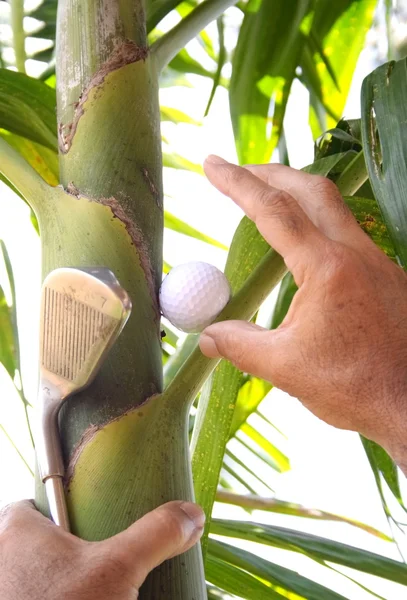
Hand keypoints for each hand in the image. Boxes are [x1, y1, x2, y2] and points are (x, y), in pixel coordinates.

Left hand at [0, 499, 203, 598]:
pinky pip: (34, 596)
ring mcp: (9, 591)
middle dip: (65, 549)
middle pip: (36, 543)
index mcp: (18, 533)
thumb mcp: (118, 569)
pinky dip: (55, 598)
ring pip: (35, 576)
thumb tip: (192, 514)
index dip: (56, 507)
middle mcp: (4, 561)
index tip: (83, 515)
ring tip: (91, 589)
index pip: (30, 506)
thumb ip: (155, 534)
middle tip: (96, 557)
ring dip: (60, 580)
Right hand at [200, 156, 406, 469]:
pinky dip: (320, 225)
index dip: (237, 183)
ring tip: (269, 200)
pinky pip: (350, 236)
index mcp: (328, 268)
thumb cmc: (356, 387)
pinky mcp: (388, 278)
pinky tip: (308, 248)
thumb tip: (206, 337)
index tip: (212, 164)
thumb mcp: (286, 368)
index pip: (274, 211)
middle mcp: (356, 254)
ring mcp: (378, 263)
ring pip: (335, 209)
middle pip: (311, 189)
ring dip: (299, 195)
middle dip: (271, 173)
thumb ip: (240, 345)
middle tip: (239, 171)